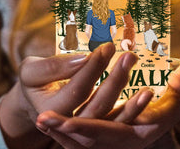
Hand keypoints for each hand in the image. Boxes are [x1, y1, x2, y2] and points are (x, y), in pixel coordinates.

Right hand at [0, 43, 141, 147]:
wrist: (36, 103)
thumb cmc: (34, 81)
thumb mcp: (32, 71)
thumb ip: (53, 66)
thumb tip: (82, 58)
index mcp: (52, 110)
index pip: (78, 89)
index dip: (94, 67)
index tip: (108, 46)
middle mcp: (71, 126)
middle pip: (99, 106)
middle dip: (116, 80)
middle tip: (130, 55)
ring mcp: (87, 133)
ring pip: (113, 121)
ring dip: (132, 104)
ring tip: (147, 85)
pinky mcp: (100, 131)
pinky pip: (119, 124)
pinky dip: (135, 112)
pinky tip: (148, 95)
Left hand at [35, 58, 179, 148]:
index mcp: (151, 127)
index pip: (118, 134)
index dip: (93, 130)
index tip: (67, 122)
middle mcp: (134, 138)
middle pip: (97, 142)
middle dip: (68, 132)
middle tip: (43, 118)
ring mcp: (123, 138)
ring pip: (88, 144)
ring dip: (64, 134)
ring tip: (42, 121)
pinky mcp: (115, 132)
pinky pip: (88, 140)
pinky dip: (69, 133)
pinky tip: (51, 123)